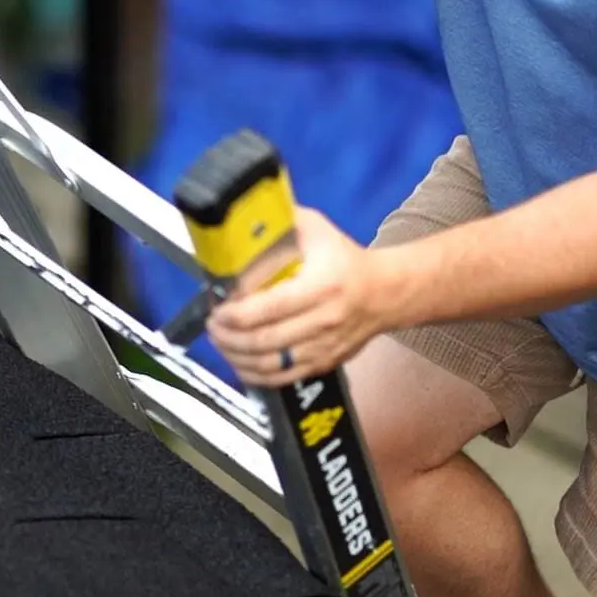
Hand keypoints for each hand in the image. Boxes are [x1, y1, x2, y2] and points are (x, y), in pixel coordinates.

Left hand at [207, 207, 384, 386]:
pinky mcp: (323, 364)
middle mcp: (323, 321)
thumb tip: (244, 218)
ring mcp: (324, 347)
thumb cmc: (344, 258)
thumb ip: (283, 222)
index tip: (218, 309)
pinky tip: (239, 363)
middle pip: (265, 341)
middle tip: (212, 326)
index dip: (237, 314)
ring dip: (237, 357)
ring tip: (220, 342)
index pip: (271, 307)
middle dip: (229, 337)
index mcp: (320, 285)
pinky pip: (283, 378)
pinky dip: (256, 375)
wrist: (385, 293)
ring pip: (271, 365)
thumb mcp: (316, 229)